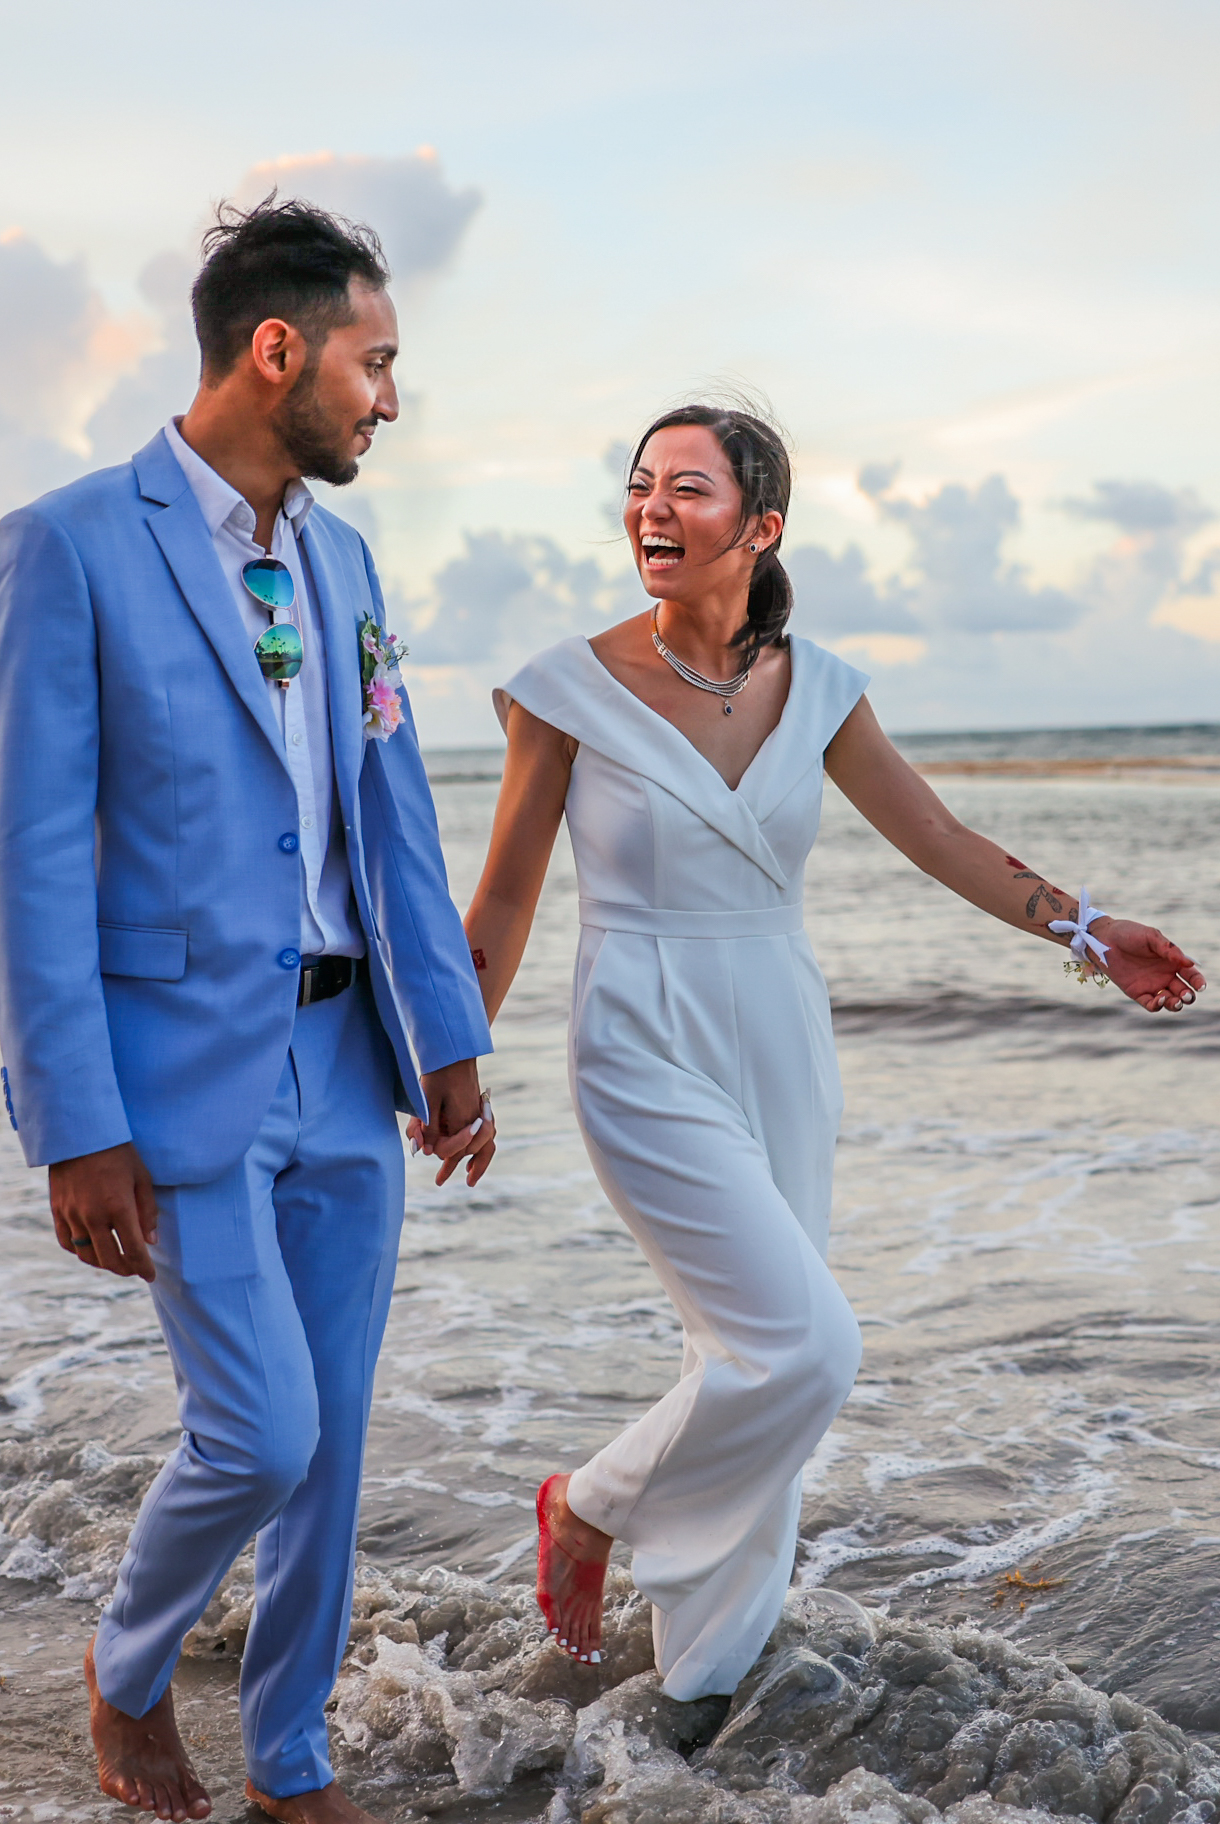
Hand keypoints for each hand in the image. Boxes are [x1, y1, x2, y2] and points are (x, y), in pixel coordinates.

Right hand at [48, 1141, 158, 1279]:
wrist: (81, 1134)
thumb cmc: (118, 1153)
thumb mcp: (142, 1177)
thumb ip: (148, 1211)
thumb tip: (150, 1241)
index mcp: (119, 1207)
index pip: (133, 1250)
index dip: (143, 1268)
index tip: (151, 1276)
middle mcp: (93, 1216)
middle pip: (109, 1259)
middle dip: (126, 1269)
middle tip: (135, 1270)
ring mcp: (72, 1215)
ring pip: (86, 1255)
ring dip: (103, 1264)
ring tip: (115, 1261)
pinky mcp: (58, 1211)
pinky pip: (67, 1242)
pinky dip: (79, 1251)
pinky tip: (91, 1249)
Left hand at [406, 1058, 495, 1186]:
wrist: (455, 1053)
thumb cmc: (438, 1074)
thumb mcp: (428, 1100)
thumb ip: (428, 1127)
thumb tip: (425, 1151)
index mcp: (463, 1118)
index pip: (452, 1148)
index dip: (437, 1150)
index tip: (423, 1148)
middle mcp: (476, 1119)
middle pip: (468, 1151)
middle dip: (452, 1163)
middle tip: (439, 1181)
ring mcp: (481, 1115)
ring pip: (486, 1146)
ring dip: (477, 1164)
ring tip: (470, 1180)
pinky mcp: (480, 1110)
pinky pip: (488, 1136)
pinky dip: (483, 1150)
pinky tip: (476, 1158)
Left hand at [1090, 918, 1206, 1012]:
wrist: (1103, 939)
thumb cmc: (1129, 933)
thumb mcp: (1151, 936)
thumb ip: (1169, 949)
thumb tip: (1189, 963)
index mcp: (1172, 962)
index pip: (1191, 975)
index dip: (1198, 982)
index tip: (1200, 986)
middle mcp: (1164, 976)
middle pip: (1183, 992)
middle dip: (1187, 997)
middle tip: (1185, 995)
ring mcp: (1151, 985)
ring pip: (1169, 1001)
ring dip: (1175, 1004)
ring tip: (1174, 1000)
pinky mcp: (1137, 992)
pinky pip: (1150, 1004)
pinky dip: (1157, 1005)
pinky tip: (1159, 999)